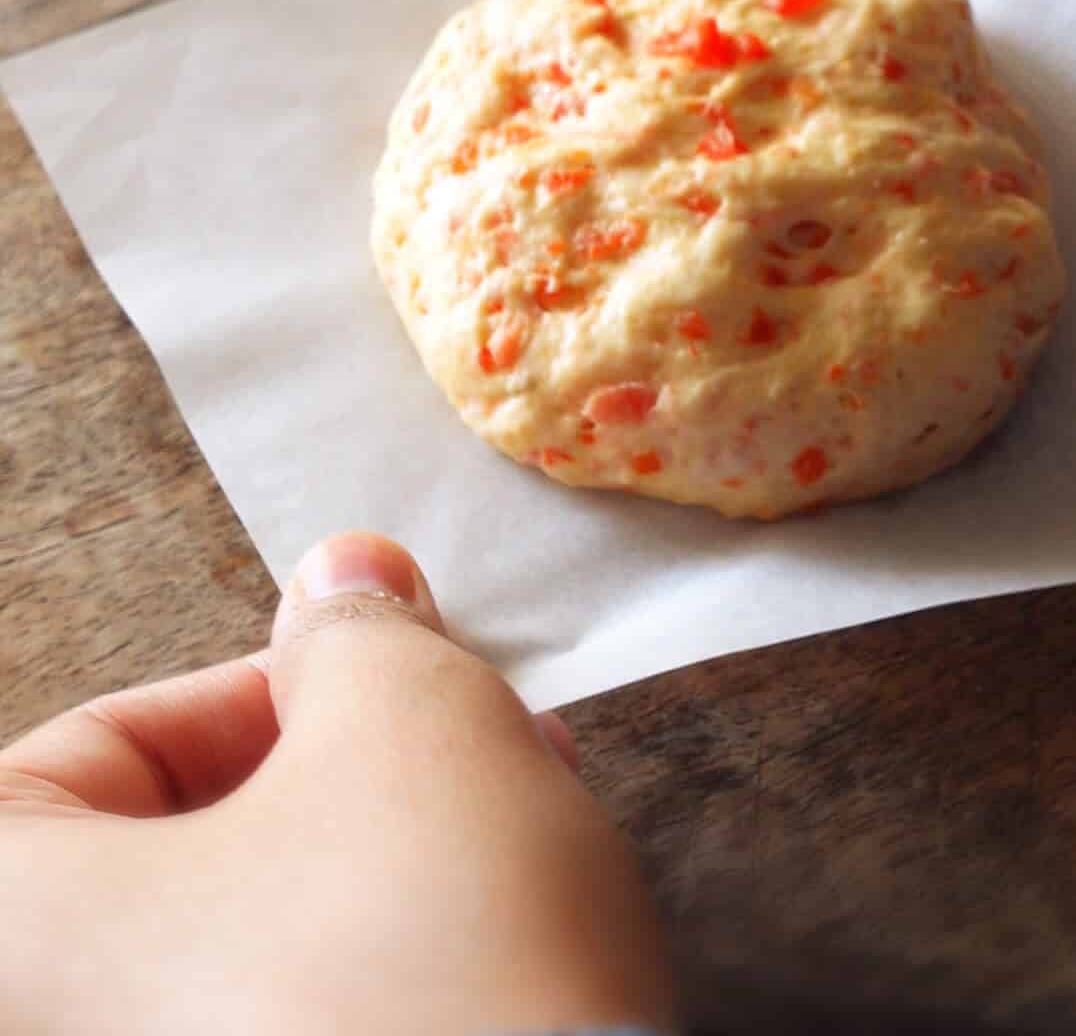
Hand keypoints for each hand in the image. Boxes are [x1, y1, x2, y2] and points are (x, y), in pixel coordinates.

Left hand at [0, 532, 674, 1035]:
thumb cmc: (426, 952)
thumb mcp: (401, 718)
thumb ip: (354, 633)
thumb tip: (342, 587)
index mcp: (20, 935)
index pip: (78, 762)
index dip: (231, 695)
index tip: (350, 684)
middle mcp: (71, 1035)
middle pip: (180, 860)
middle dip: (342, 770)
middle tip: (458, 732)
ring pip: (263, 952)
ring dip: (385, 858)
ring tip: (523, 809)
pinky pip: (319, 1029)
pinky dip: (395, 969)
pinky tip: (513, 926)